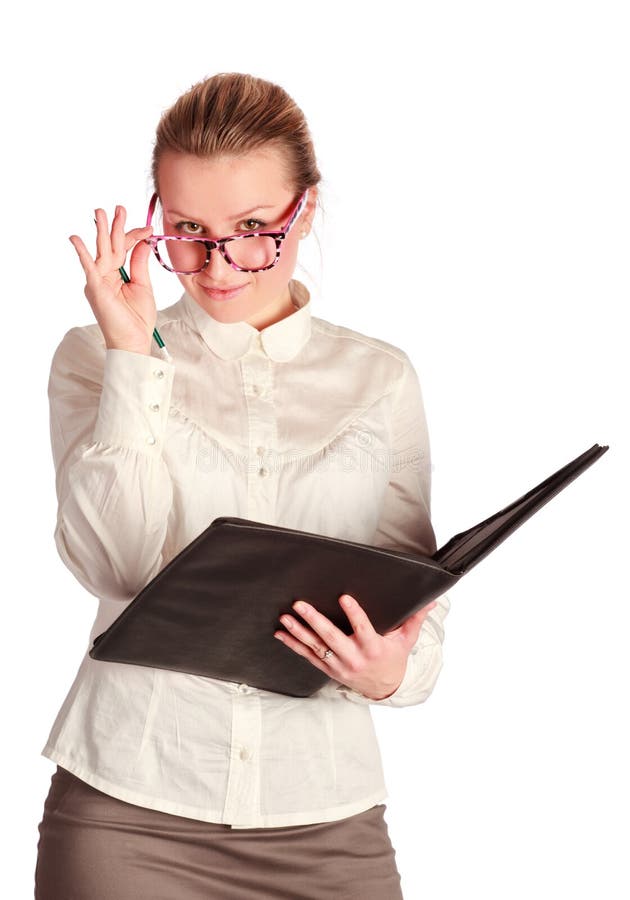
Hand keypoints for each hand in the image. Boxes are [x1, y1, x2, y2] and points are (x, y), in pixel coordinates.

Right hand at [69, 206, 155, 354]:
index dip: (135, 237)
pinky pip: (88, 267)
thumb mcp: (143, 286)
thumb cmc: (138, 319)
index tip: (149, 229)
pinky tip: (76, 239)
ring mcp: (99, 281)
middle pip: (112, 245)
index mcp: (118, 275)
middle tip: (119, 208)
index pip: (125, 249)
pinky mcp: (95, 288)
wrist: (133, 341)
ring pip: (101, 251)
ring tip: (100, 212)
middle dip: (115, 226)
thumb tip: (143, 242)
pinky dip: (82, 253)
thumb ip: (140, 264)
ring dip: (101, 231)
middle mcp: (105, 275)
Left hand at [274, 594, 437, 700]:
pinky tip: (281, 633)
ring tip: (285, 617)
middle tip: (300, 605)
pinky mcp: (328, 668)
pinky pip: (308, 656)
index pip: (363, 629)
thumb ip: (415, 619)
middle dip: (315, 620)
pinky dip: (293, 645)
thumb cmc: (394, 659)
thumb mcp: (406, 641)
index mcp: (374, 649)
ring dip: (299, 632)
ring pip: (316, 647)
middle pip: (332, 637)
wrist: (384, 688)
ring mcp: (339, 665)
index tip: (344, 597)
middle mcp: (354, 658)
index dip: (354, 614)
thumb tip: (431, 601)